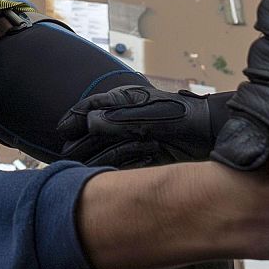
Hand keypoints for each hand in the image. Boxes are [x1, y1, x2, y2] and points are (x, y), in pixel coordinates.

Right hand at [58, 85, 215, 168]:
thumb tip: (88, 124)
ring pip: (101, 152)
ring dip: (106, 155)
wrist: (207, 135)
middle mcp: (120, 121)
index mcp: (120, 103)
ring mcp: (128, 139)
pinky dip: (121, 166)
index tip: (62, 130)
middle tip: (76, 154)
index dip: (73, 118)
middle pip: (90, 134)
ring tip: (119, 155)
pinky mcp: (137, 157)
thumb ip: (116, 120)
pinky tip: (135, 161)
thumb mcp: (147, 116)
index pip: (88, 109)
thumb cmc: (179, 117)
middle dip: (84, 143)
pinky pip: (118, 165)